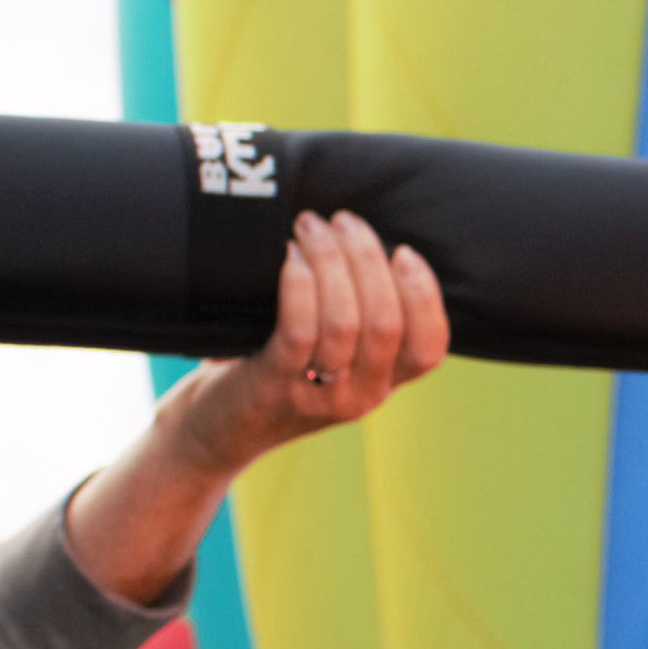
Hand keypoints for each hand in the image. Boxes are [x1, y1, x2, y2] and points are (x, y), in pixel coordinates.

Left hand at [165, 211, 450, 471]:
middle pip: (386, 322)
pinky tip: (290, 256)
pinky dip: (299, 285)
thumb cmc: (277, 370)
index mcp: (383, 385)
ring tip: (309, 226)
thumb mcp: (332, 356)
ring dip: (329, 261)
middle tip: (341, 220)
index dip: (424, 294)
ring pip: (344, 322)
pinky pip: (299, 330)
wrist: (218, 428)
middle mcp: (360, 396)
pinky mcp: (274, 385)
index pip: (429, 346)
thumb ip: (358, 317)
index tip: (402, 251)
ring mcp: (318, 395)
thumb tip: (364, 240)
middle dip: (366, 257)